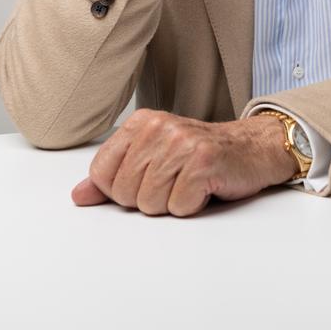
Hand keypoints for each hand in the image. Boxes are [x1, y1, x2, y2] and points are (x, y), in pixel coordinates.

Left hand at [71, 109, 297, 216]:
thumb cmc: (199, 156)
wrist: (252, 148)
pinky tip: (205, 188)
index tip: (146, 180)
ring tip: (189, 183)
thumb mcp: (153, 158)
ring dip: (172, 204)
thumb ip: (113, 176)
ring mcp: (182, 142)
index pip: (101, 174)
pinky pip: (179, 207)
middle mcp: (160, 127)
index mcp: (141, 122)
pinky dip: (193, 206)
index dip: (121, 190)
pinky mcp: (204, 162)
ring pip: (150, 203)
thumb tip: (79, 195)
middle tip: (174, 181)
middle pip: (125, 193)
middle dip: (150, 199)